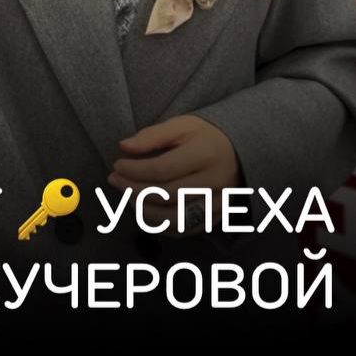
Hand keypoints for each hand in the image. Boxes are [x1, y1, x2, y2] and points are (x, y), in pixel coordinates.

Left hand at [107, 114, 239, 234]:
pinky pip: (184, 230)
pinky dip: (160, 226)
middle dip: (133, 190)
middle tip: (114, 180)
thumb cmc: (205, 136)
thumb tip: (124, 146)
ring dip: (143, 212)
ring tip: (127, 197)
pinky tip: (144, 211)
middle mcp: (214, 182)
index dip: (134, 170)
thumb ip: (152, 135)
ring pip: (174, 219)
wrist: (240, 152)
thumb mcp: (182, 125)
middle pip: (166, 195)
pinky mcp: (215, 218)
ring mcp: (217, 204)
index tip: (117, 165)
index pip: (162, 169)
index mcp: (205, 154)